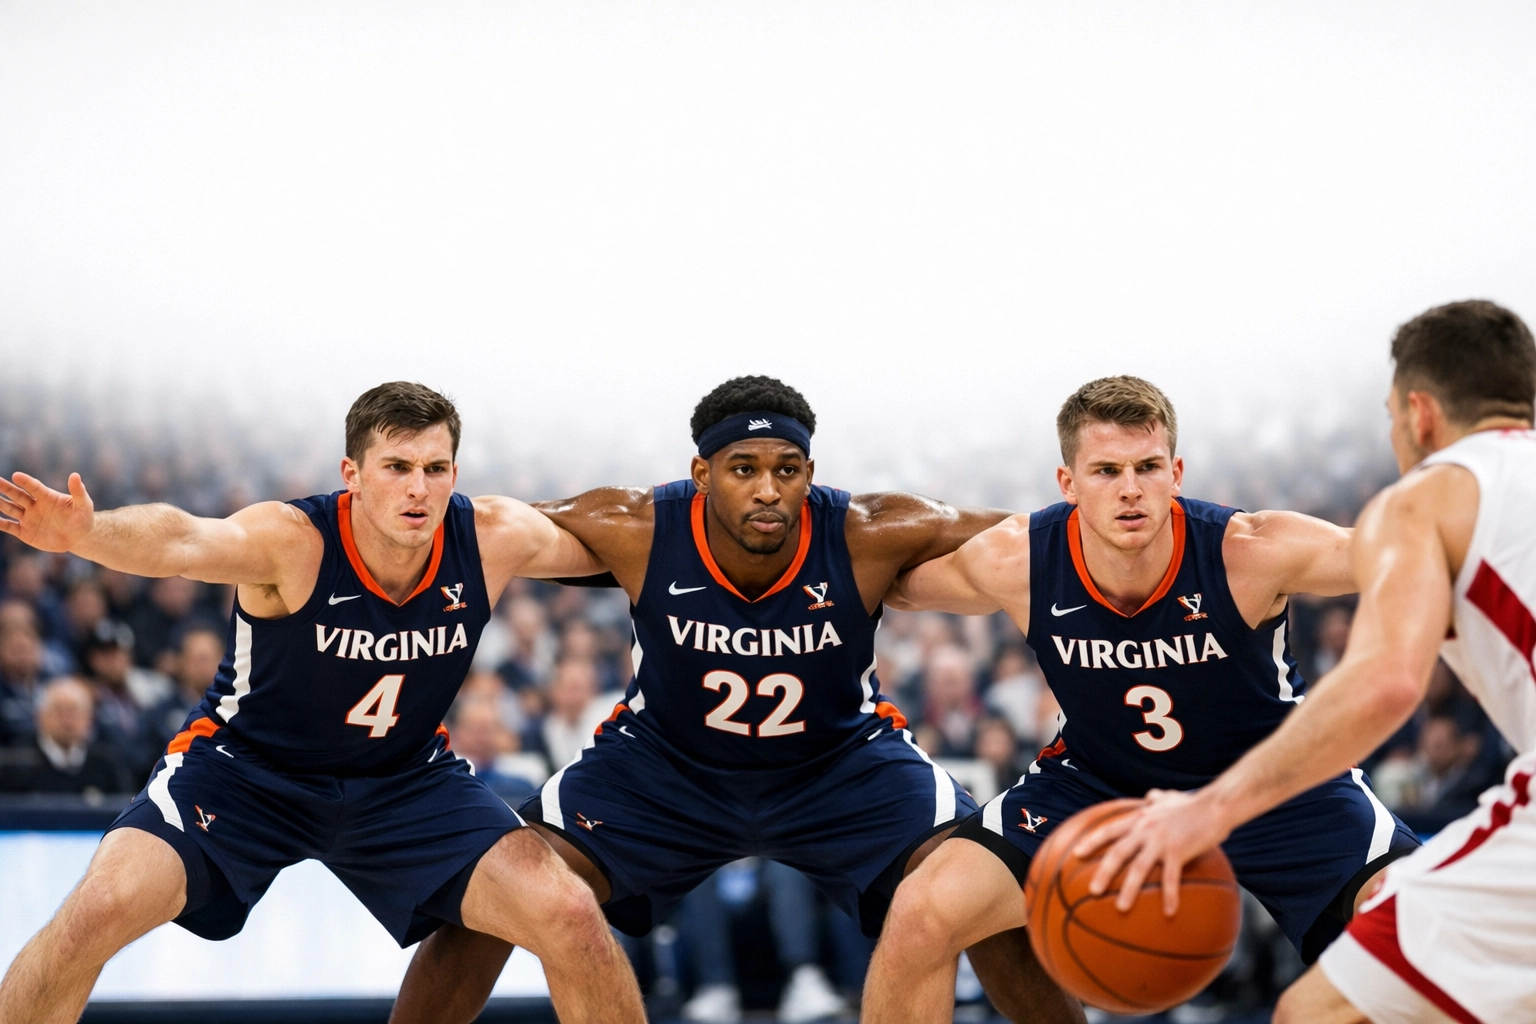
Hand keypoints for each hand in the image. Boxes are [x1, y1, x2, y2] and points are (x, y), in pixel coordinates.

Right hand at [0, 472, 95, 552]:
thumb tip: (75, 475)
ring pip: (10, 508)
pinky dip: (0, 523)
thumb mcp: (84, 505)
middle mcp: (34, 505)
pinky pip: (9, 526)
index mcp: (47, 497)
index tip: (16, 475)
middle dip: (6, 488)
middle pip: (17, 495)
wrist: (78, 537)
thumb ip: (78, 491)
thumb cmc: (83, 518)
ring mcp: (28, 518)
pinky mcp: (25, 531)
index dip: (26, 482)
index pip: (34, 487)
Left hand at [1071, 789, 1231, 915]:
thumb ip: (1155, 798)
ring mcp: (1160, 840)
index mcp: (1140, 818)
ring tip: (1120, 908)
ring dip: (1128, 889)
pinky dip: (1168, 895)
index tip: (1076, 854)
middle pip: (1117, 852)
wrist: (1214, 804)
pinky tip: (1168, 912)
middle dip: (1103, 872)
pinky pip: (1170, 877)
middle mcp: (1145, 829)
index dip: (1091, 842)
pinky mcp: (1178, 850)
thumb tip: (1150, 796)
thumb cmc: (1192, 803)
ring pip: (1138, 868)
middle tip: (1092, 891)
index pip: (1108, 830)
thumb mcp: (1169, 797)